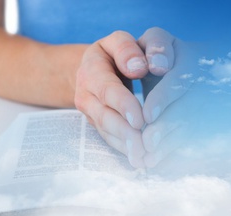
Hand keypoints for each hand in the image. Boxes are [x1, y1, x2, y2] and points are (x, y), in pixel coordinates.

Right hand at [75, 28, 190, 167]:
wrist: (96, 68)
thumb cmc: (116, 52)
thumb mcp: (119, 42)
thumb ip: (128, 49)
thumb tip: (139, 67)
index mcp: (92, 68)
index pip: (107, 89)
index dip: (123, 105)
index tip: (141, 120)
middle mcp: (86, 93)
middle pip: (105, 116)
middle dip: (125, 132)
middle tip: (145, 147)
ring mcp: (89, 112)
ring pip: (106, 131)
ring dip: (125, 146)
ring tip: (144, 158)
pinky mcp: (97, 125)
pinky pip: (109, 139)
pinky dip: (124, 150)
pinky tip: (140, 159)